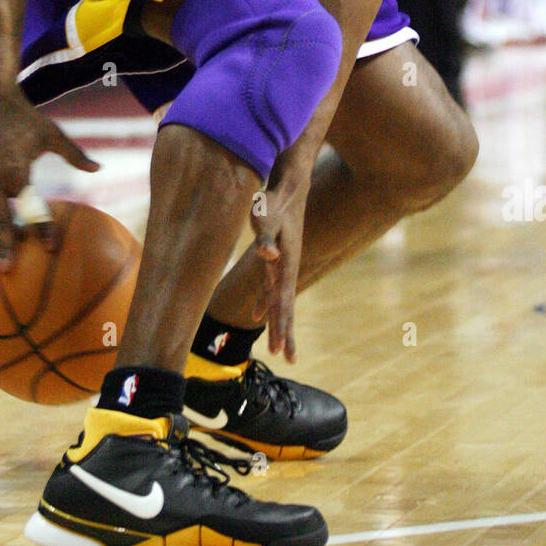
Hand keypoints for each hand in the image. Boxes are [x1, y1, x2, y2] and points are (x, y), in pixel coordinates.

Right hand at [0, 85, 99, 270]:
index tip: (50, 248)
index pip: (30, 205)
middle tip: (9, 271)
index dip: (41, 227)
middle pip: (0, 218)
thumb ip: (74, 153)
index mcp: (16, 169)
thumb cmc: (25, 117)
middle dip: (4, 246)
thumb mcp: (52, 133)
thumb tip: (99, 168)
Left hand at [250, 175, 308, 363]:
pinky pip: (271, 289)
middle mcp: (287, 268)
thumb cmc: (273, 201)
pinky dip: (264, 304)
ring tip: (278, 348)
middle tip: (288, 358)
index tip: (284, 350)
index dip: (282, 326)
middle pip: (285, 306)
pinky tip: (256, 315)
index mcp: (286, 264)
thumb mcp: (266, 216)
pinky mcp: (276, 259)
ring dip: (277, 323)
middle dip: (285, 332)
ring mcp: (282, 265)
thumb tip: (268, 255)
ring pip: (279, 300)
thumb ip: (266, 237)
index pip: (283, 302)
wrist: (288, 187)